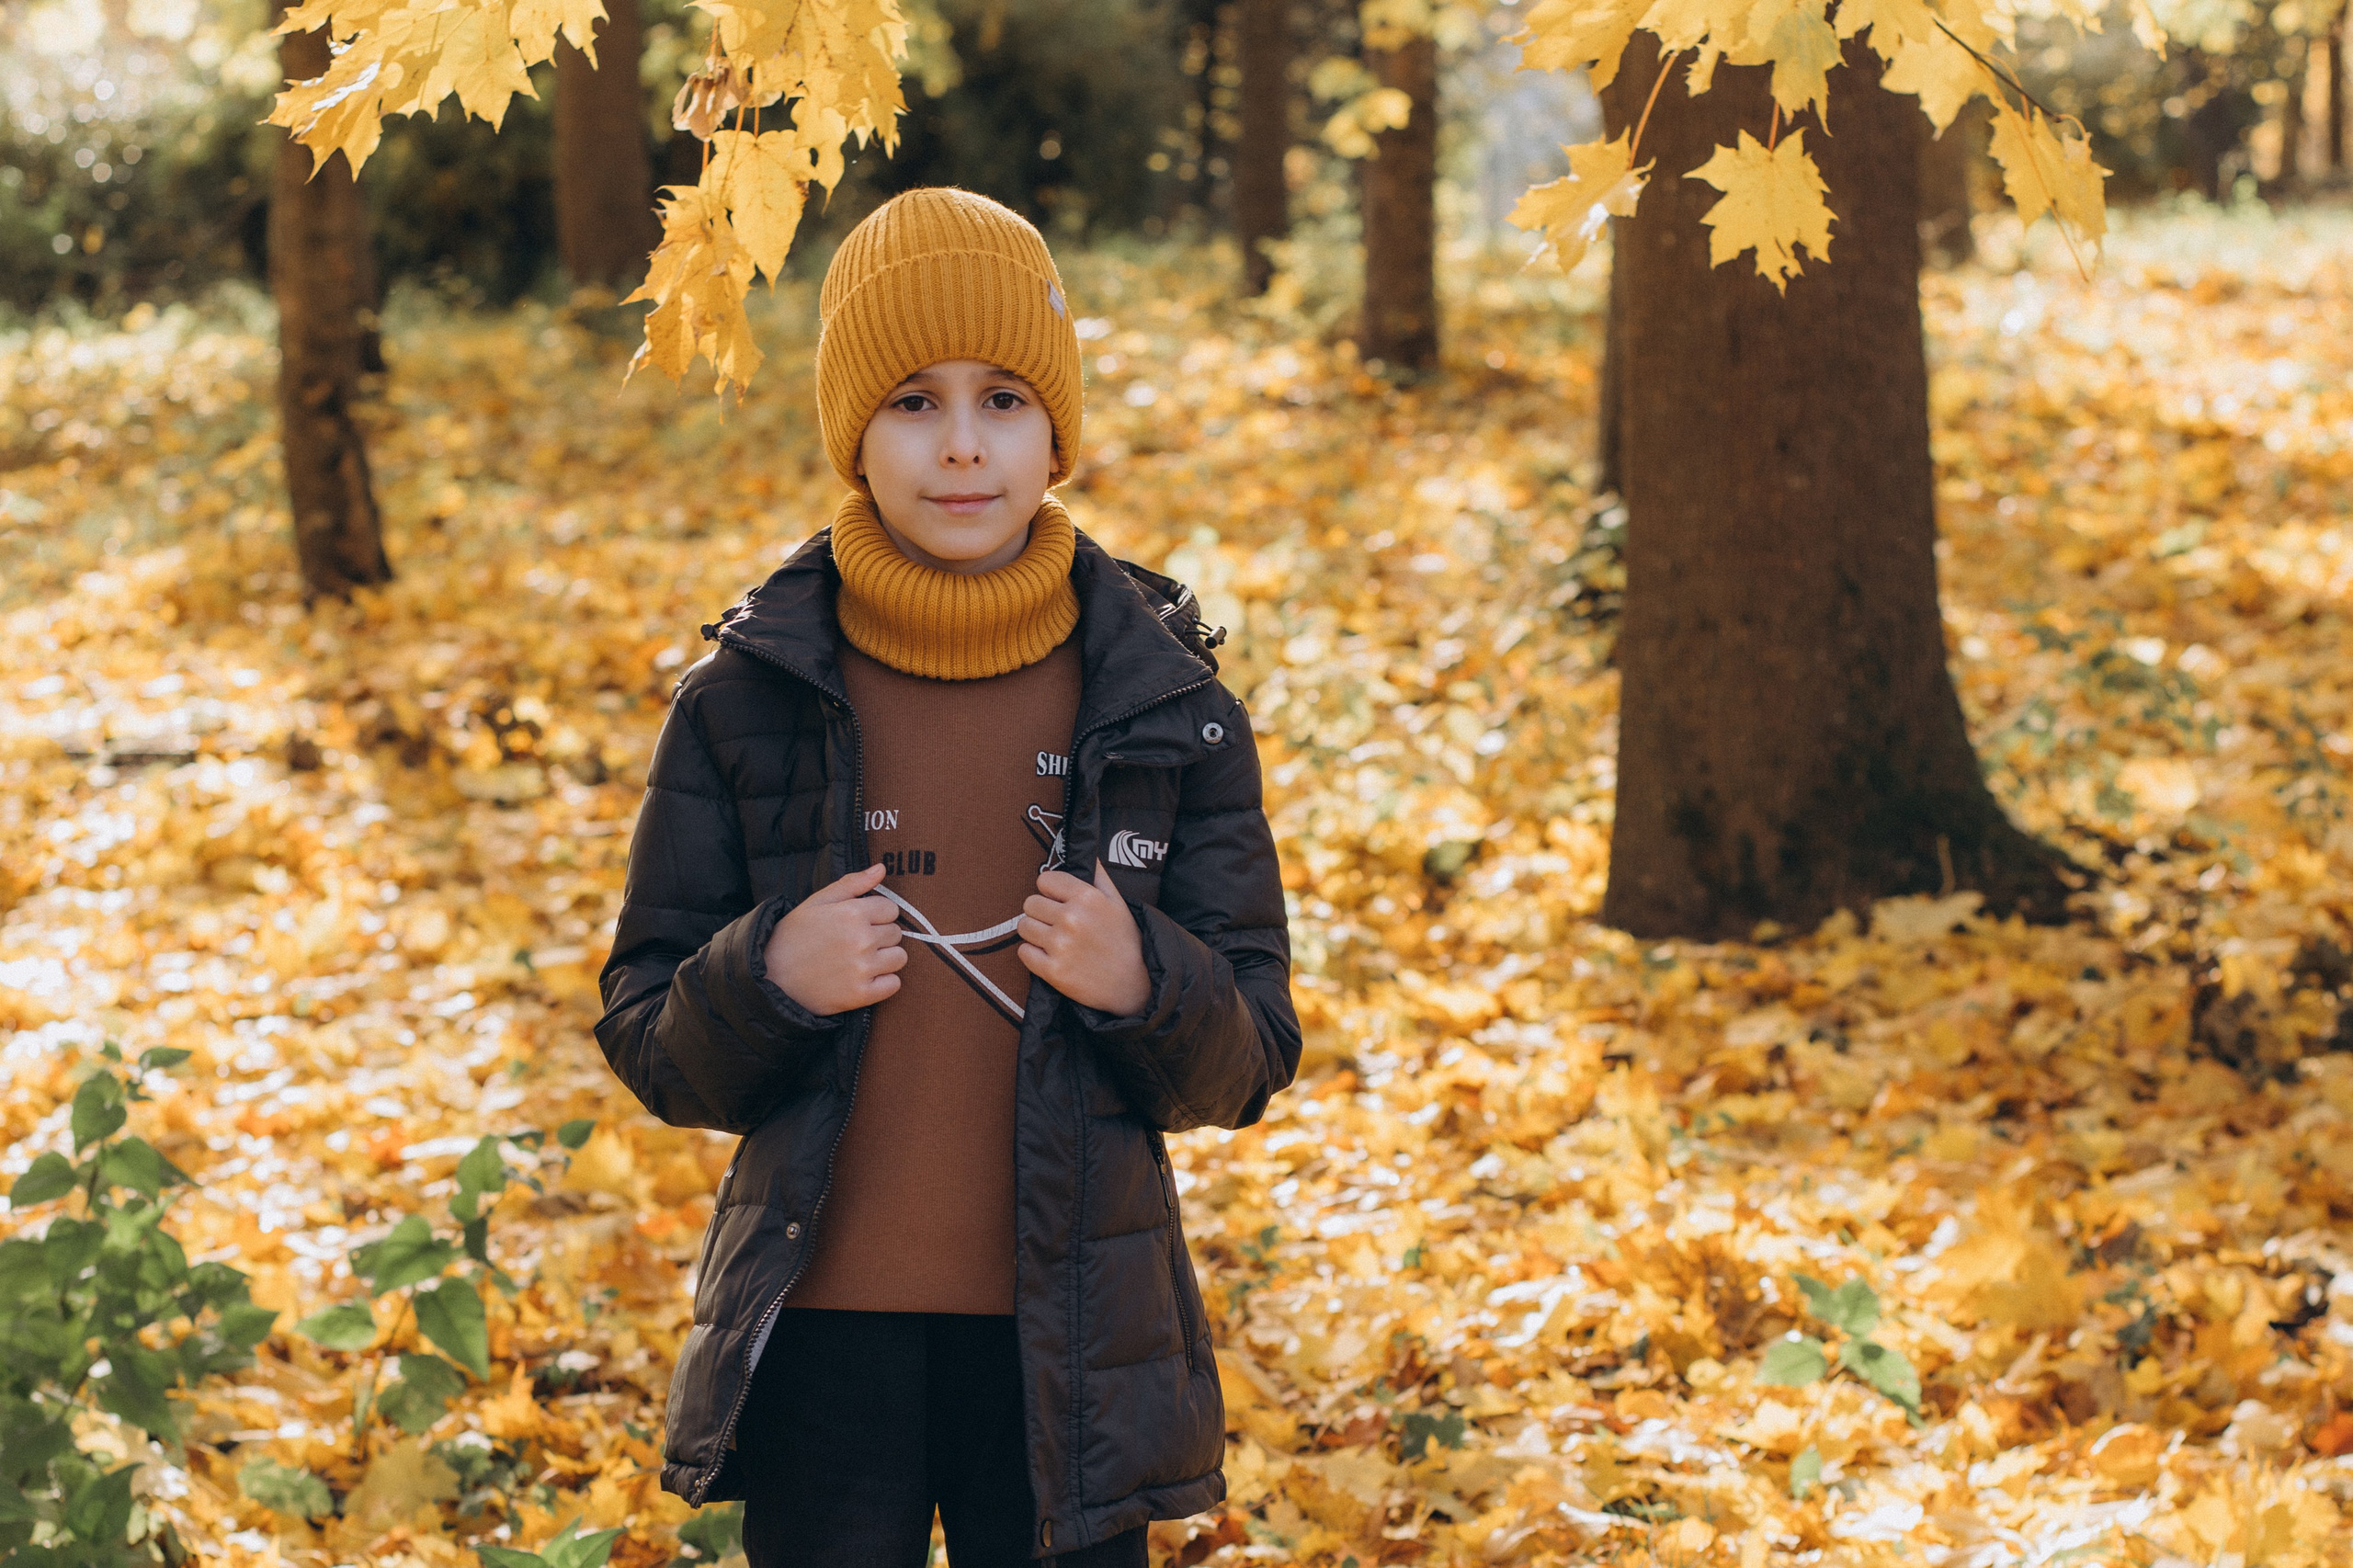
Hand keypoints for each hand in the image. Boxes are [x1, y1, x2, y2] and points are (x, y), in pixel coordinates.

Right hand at [763, 863, 905, 1014]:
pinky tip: (863, 978)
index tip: (860, 923)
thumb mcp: (817, 902)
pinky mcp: (861, 994)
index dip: (877, 915)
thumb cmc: (794, 936)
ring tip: (861, 960)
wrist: (771, 976)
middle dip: (880, 936)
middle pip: (896, 933)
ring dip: (885, 958)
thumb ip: (852, 883)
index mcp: (852, 913)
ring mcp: (863, 969)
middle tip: (855, 943)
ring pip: (899, 958)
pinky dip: (883, 982)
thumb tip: (881, 868)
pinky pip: (894, 984)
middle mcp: (861, 940)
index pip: (891, 909)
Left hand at [1019, 861, 1150, 1015]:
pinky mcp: (1052, 971)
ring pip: (1023, 926)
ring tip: (1052, 939)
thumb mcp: (1119, 903)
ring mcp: (1060, 945)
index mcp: (1087, 897)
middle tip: (1055, 923)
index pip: (1044, 880)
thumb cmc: (1126, 941)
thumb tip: (1087, 855)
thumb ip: (1099, 877)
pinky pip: (1023, 952)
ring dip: (1034, 932)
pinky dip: (1032, 954)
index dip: (1050, 891)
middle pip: (1030, 903)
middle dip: (1040, 912)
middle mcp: (1071, 918)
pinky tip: (1049, 955)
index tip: (1058, 901)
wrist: (1134, 985)